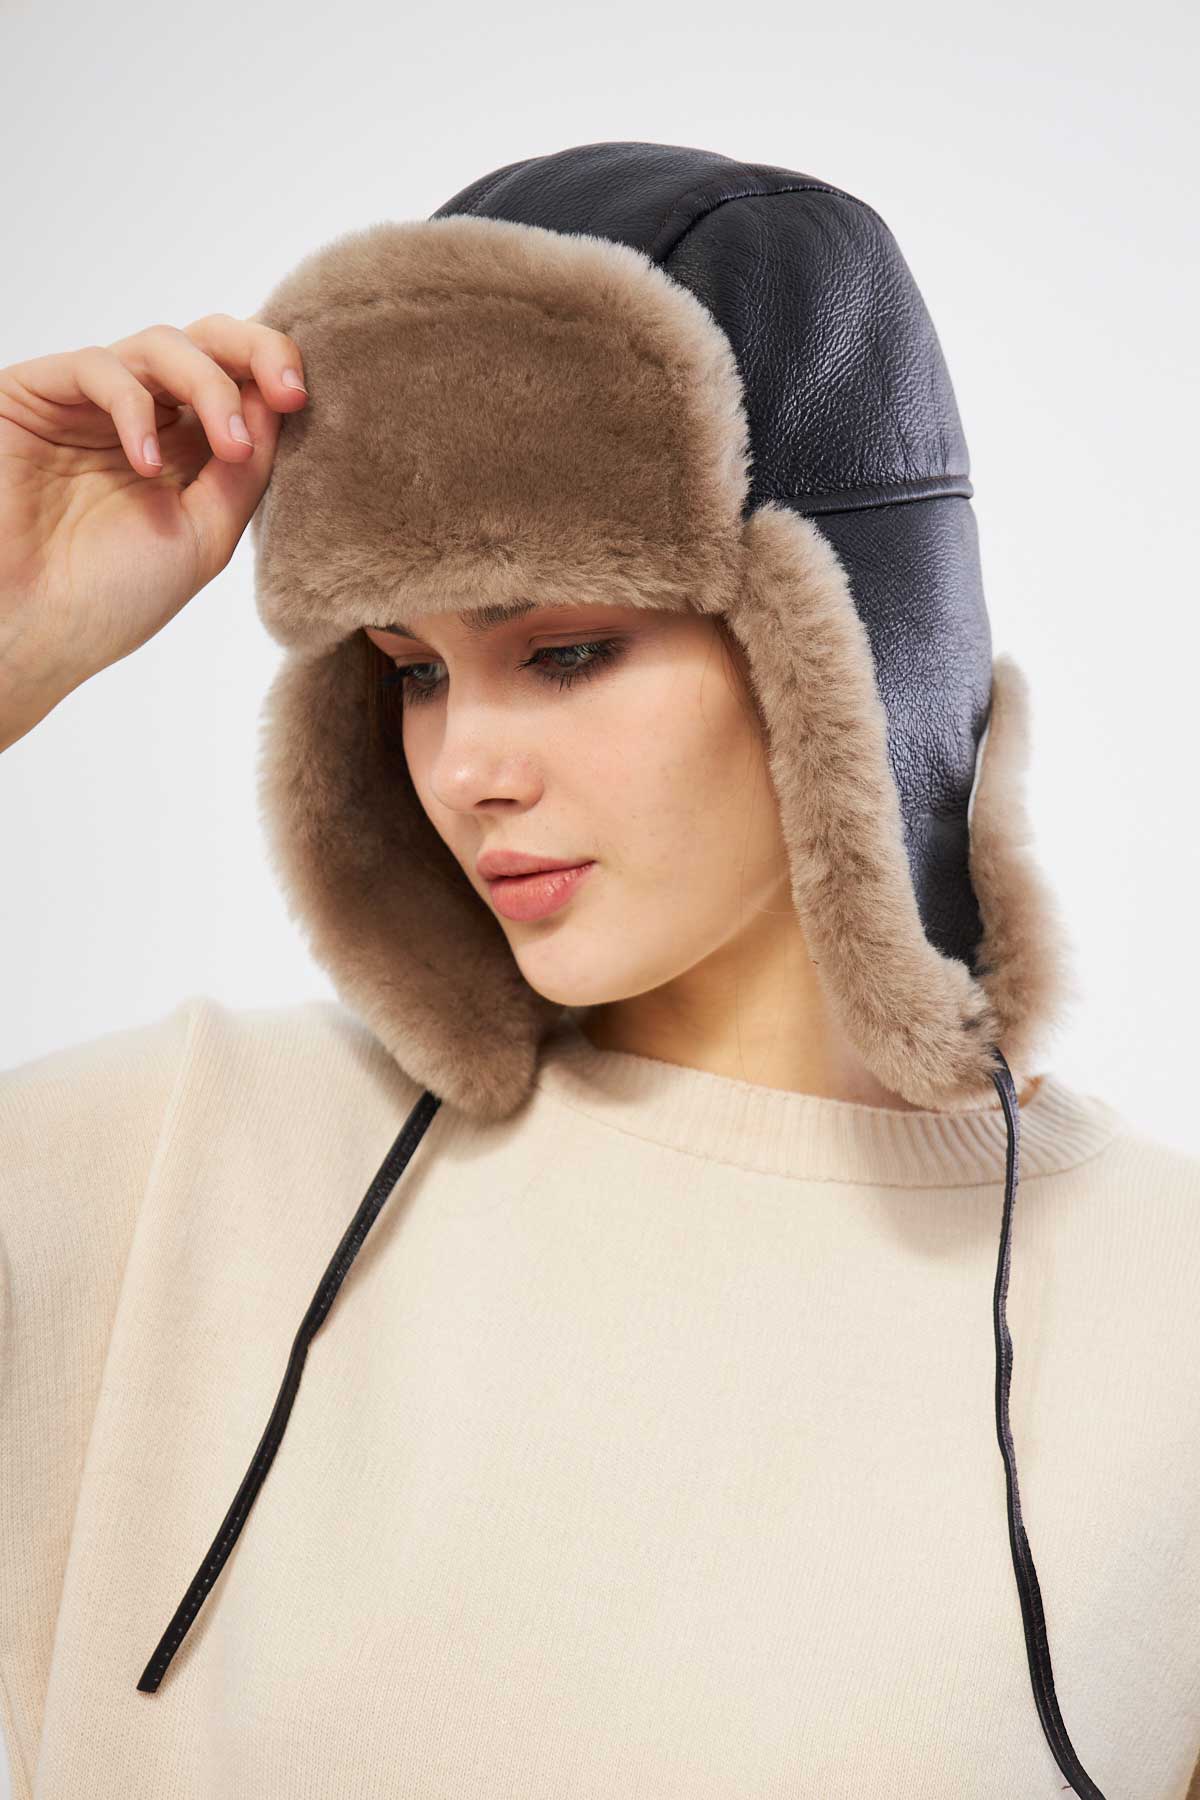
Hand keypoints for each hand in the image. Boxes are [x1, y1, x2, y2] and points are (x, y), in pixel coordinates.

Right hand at [0, 313, 306, 747]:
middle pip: (208, 341)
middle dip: (256, 352)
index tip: (303, 400)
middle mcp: (143, 415)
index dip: (275, 372)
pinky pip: (99, 368)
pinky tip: (147, 463)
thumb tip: (278, 402)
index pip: (240, 380)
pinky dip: (136, 408)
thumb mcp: (205, 535)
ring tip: (231, 448)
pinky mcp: (38, 395)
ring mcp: (91, 403)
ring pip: (161, 344)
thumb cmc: (113, 597)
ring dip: (209, 385)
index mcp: (188, 448)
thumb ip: (244, 471)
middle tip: (290, 393)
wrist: (32, 631)